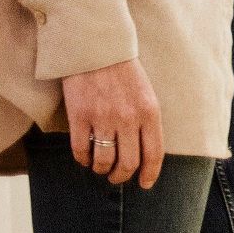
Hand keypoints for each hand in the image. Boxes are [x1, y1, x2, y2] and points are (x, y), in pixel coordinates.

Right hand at [61, 59, 163, 187]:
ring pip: (103, 160)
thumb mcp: (146, 94)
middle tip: (117, 178)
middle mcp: (128, 119)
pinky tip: (84, 158)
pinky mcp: (79, 115)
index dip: (150, 174)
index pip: (154, 154)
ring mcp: (103, 118)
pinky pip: (81, 149)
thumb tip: (144, 152)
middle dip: (122, 176)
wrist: (96, 48)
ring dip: (101, 170)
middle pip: (128, 163)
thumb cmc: (123, 72)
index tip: (145, 184)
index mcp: (150, 113)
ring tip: (100, 168)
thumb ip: (147, 121)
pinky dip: (82, 159)